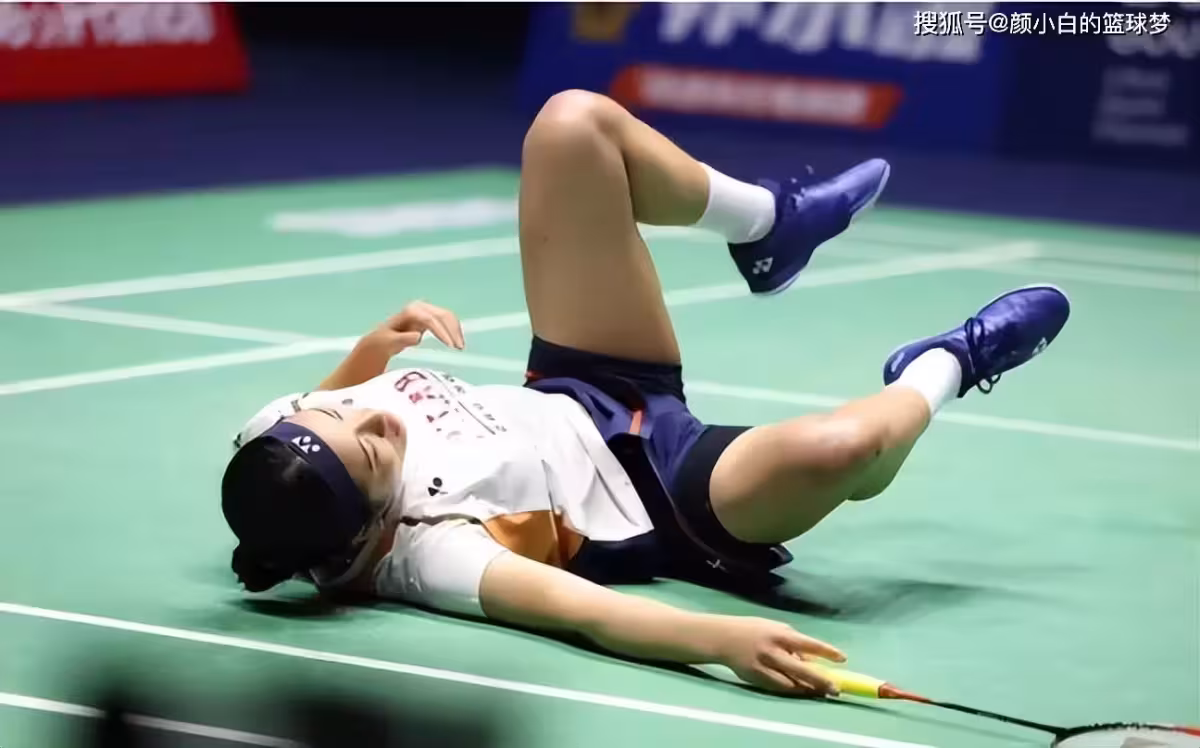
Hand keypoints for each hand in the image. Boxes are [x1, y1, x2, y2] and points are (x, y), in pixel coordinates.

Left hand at [366, 301, 464, 354]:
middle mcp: (420, 307)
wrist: (383, 339)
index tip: (449, 346)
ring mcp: (427, 310)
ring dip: (456, 331)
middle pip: (442, 315)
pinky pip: (447, 321)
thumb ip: (403, 339)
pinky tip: (457, 342)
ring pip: (448, 317)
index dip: (441, 332)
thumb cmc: (384, 341)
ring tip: (460, 347)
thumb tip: (418, 336)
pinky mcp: (432, 317)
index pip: (430, 320)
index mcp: (410, 311)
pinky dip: (454, 330)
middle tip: (459, 348)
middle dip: (453, 330)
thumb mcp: (389, 342)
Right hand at [715, 616, 846, 696]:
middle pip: (802, 670)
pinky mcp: (756, 678)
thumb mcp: (775, 628)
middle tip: (835, 688)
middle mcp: (773, 651)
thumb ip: (793, 642)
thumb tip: (812, 659)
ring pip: (791, 683)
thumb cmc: (754, 630)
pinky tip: (801, 691)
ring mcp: (764, 666)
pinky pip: (778, 687)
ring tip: (821, 692)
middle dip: (821, 680)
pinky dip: (792, 690)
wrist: (723, 637)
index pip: (809, 643)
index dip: (827, 652)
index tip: (843, 659)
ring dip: (808, 689)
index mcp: (780, 634)